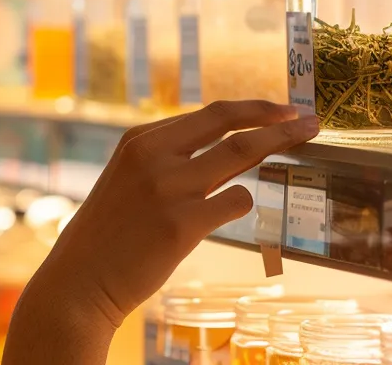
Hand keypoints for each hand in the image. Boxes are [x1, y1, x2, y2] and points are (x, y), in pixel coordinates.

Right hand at [2, 100, 318, 364]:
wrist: (80, 281)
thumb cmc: (108, 235)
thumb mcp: (129, 179)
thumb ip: (170, 158)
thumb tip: (226, 145)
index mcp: (139, 139)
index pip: (210, 113)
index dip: (252, 109)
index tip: (282, 110)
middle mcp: (154, 155)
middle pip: (231, 124)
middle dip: (278, 120)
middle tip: (311, 120)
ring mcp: (169, 188)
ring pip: (242, 156)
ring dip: (278, 150)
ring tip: (301, 149)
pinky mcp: (182, 223)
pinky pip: (236, 203)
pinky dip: (242, 205)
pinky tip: (230, 214)